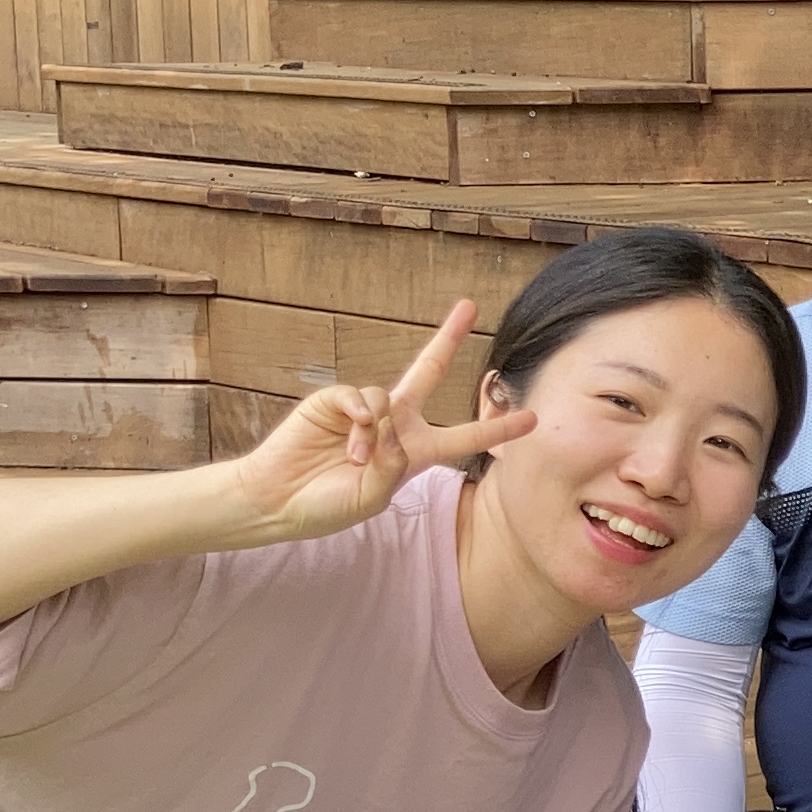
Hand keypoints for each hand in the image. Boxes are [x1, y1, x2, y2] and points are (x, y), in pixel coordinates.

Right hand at [224, 301, 535, 544]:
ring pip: (389, 399)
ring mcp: (365, 409)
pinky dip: (357, 418)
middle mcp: (395, 423)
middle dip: (447, 338)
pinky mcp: (334, 400)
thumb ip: (391, 468)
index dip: (496, 427)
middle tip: (469, 305)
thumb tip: (392, 429)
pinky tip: (348, 440)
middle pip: (428, 370)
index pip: (464, 436)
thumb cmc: (327, 505)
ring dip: (374, 434)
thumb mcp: (371, 498)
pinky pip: (360, 398)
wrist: (277, 500)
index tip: (533, 418)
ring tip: (353, 459)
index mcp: (415, 452)